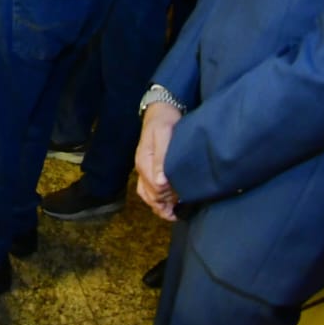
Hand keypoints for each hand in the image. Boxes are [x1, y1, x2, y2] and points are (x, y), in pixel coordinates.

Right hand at [135, 103, 181, 221]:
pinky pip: (147, 190)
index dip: (167, 197)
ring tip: (174, 213)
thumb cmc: (165, 122)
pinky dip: (156, 200)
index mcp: (144, 161)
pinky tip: (168, 204)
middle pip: (150, 195)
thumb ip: (162, 158)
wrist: (160, 111)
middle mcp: (141, 168)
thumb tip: (160, 182)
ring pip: (147, 195)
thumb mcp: (165, 135)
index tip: (182, 198)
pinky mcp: (147, 169)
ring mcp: (143, 169)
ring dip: (160, 205)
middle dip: (164, 204)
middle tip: (182, 208)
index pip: (153, 188)